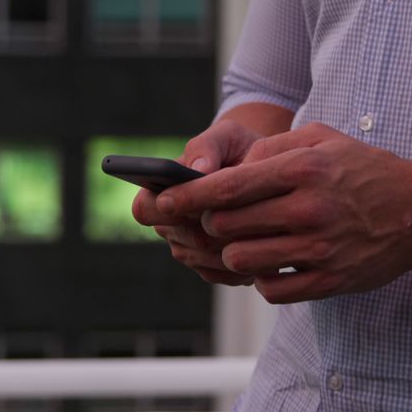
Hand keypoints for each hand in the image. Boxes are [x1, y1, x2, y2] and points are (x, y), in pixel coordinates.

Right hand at [131, 120, 262, 285]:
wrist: (266, 170)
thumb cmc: (238, 148)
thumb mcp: (226, 136)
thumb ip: (206, 147)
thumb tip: (197, 169)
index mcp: (161, 193)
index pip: (144, 209)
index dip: (166, 208)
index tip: (197, 199)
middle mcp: (170, 227)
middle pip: (183, 239)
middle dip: (213, 228)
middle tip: (246, 217)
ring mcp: (190, 251)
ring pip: (205, 260)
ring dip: (232, 246)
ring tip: (264, 230)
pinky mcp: (212, 270)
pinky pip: (223, 275)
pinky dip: (244, 263)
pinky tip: (267, 246)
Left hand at [156, 123, 411, 303]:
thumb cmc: (365, 169)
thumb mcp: (322, 138)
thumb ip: (271, 149)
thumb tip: (226, 171)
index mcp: (302, 170)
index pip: (226, 186)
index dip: (187, 196)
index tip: (164, 200)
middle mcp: (308, 210)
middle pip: (226, 226)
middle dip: (210, 224)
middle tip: (216, 220)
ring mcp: (318, 250)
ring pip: (241, 260)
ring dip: (234, 252)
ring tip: (246, 241)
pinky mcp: (328, 281)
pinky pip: (270, 290)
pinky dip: (262, 279)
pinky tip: (273, 262)